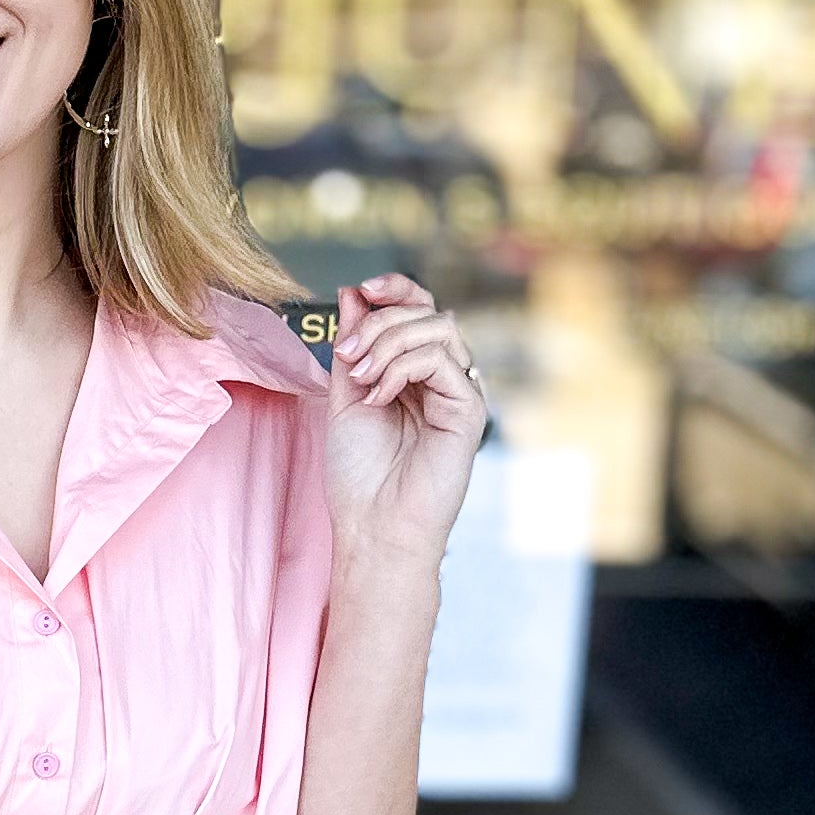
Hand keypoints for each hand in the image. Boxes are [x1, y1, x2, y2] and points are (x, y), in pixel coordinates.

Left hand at [327, 272, 486, 564]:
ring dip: (389, 342)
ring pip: (439, 327)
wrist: (373, 525)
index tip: (363, 289)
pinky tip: (379, 397)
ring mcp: (457, 391)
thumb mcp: (345, 396)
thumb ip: (352, 345)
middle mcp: (441, 377)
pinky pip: (442, 361)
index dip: (395, 288)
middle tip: (348, 355)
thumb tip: (353, 293)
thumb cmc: (359, 473)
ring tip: (361, 378)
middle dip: (381, 321)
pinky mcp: (469, 409)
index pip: (417, 308)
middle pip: (427, 311)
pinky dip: (402, 369)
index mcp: (413, 370)